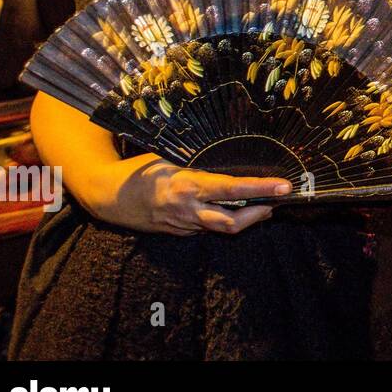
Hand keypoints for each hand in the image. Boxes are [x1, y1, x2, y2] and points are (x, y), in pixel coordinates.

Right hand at [97, 154, 290, 235]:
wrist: (107, 197)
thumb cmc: (139, 170)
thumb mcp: (169, 159)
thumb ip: (197, 166)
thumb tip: (227, 161)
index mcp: (186, 186)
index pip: (232, 189)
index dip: (261, 188)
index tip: (284, 186)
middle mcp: (187, 210)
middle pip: (233, 222)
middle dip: (260, 214)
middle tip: (278, 200)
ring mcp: (183, 225)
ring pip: (223, 228)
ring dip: (247, 219)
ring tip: (264, 204)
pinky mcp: (179, 232)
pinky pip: (208, 228)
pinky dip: (226, 219)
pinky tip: (237, 209)